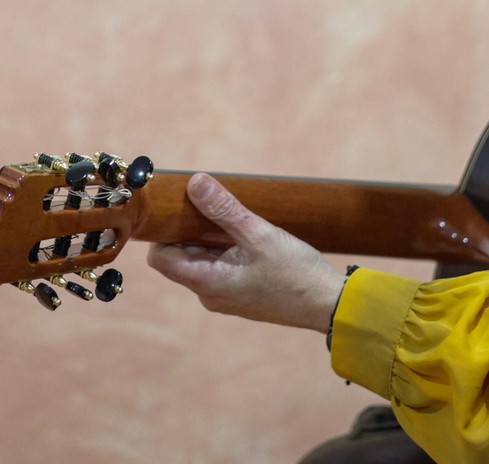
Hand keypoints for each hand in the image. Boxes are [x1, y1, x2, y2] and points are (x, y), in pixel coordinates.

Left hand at [147, 173, 346, 332]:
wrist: (327, 305)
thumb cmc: (295, 274)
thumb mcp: (259, 234)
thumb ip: (224, 209)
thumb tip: (195, 183)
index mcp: (207, 283)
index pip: (160, 259)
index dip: (163, 233)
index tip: (178, 209)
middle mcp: (209, 295)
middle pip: (180, 257)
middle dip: (190, 231)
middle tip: (211, 207)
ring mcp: (225, 296)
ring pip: (201, 261)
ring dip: (209, 239)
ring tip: (234, 221)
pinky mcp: (239, 294)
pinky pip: (219, 268)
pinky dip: (224, 250)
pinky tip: (245, 237)